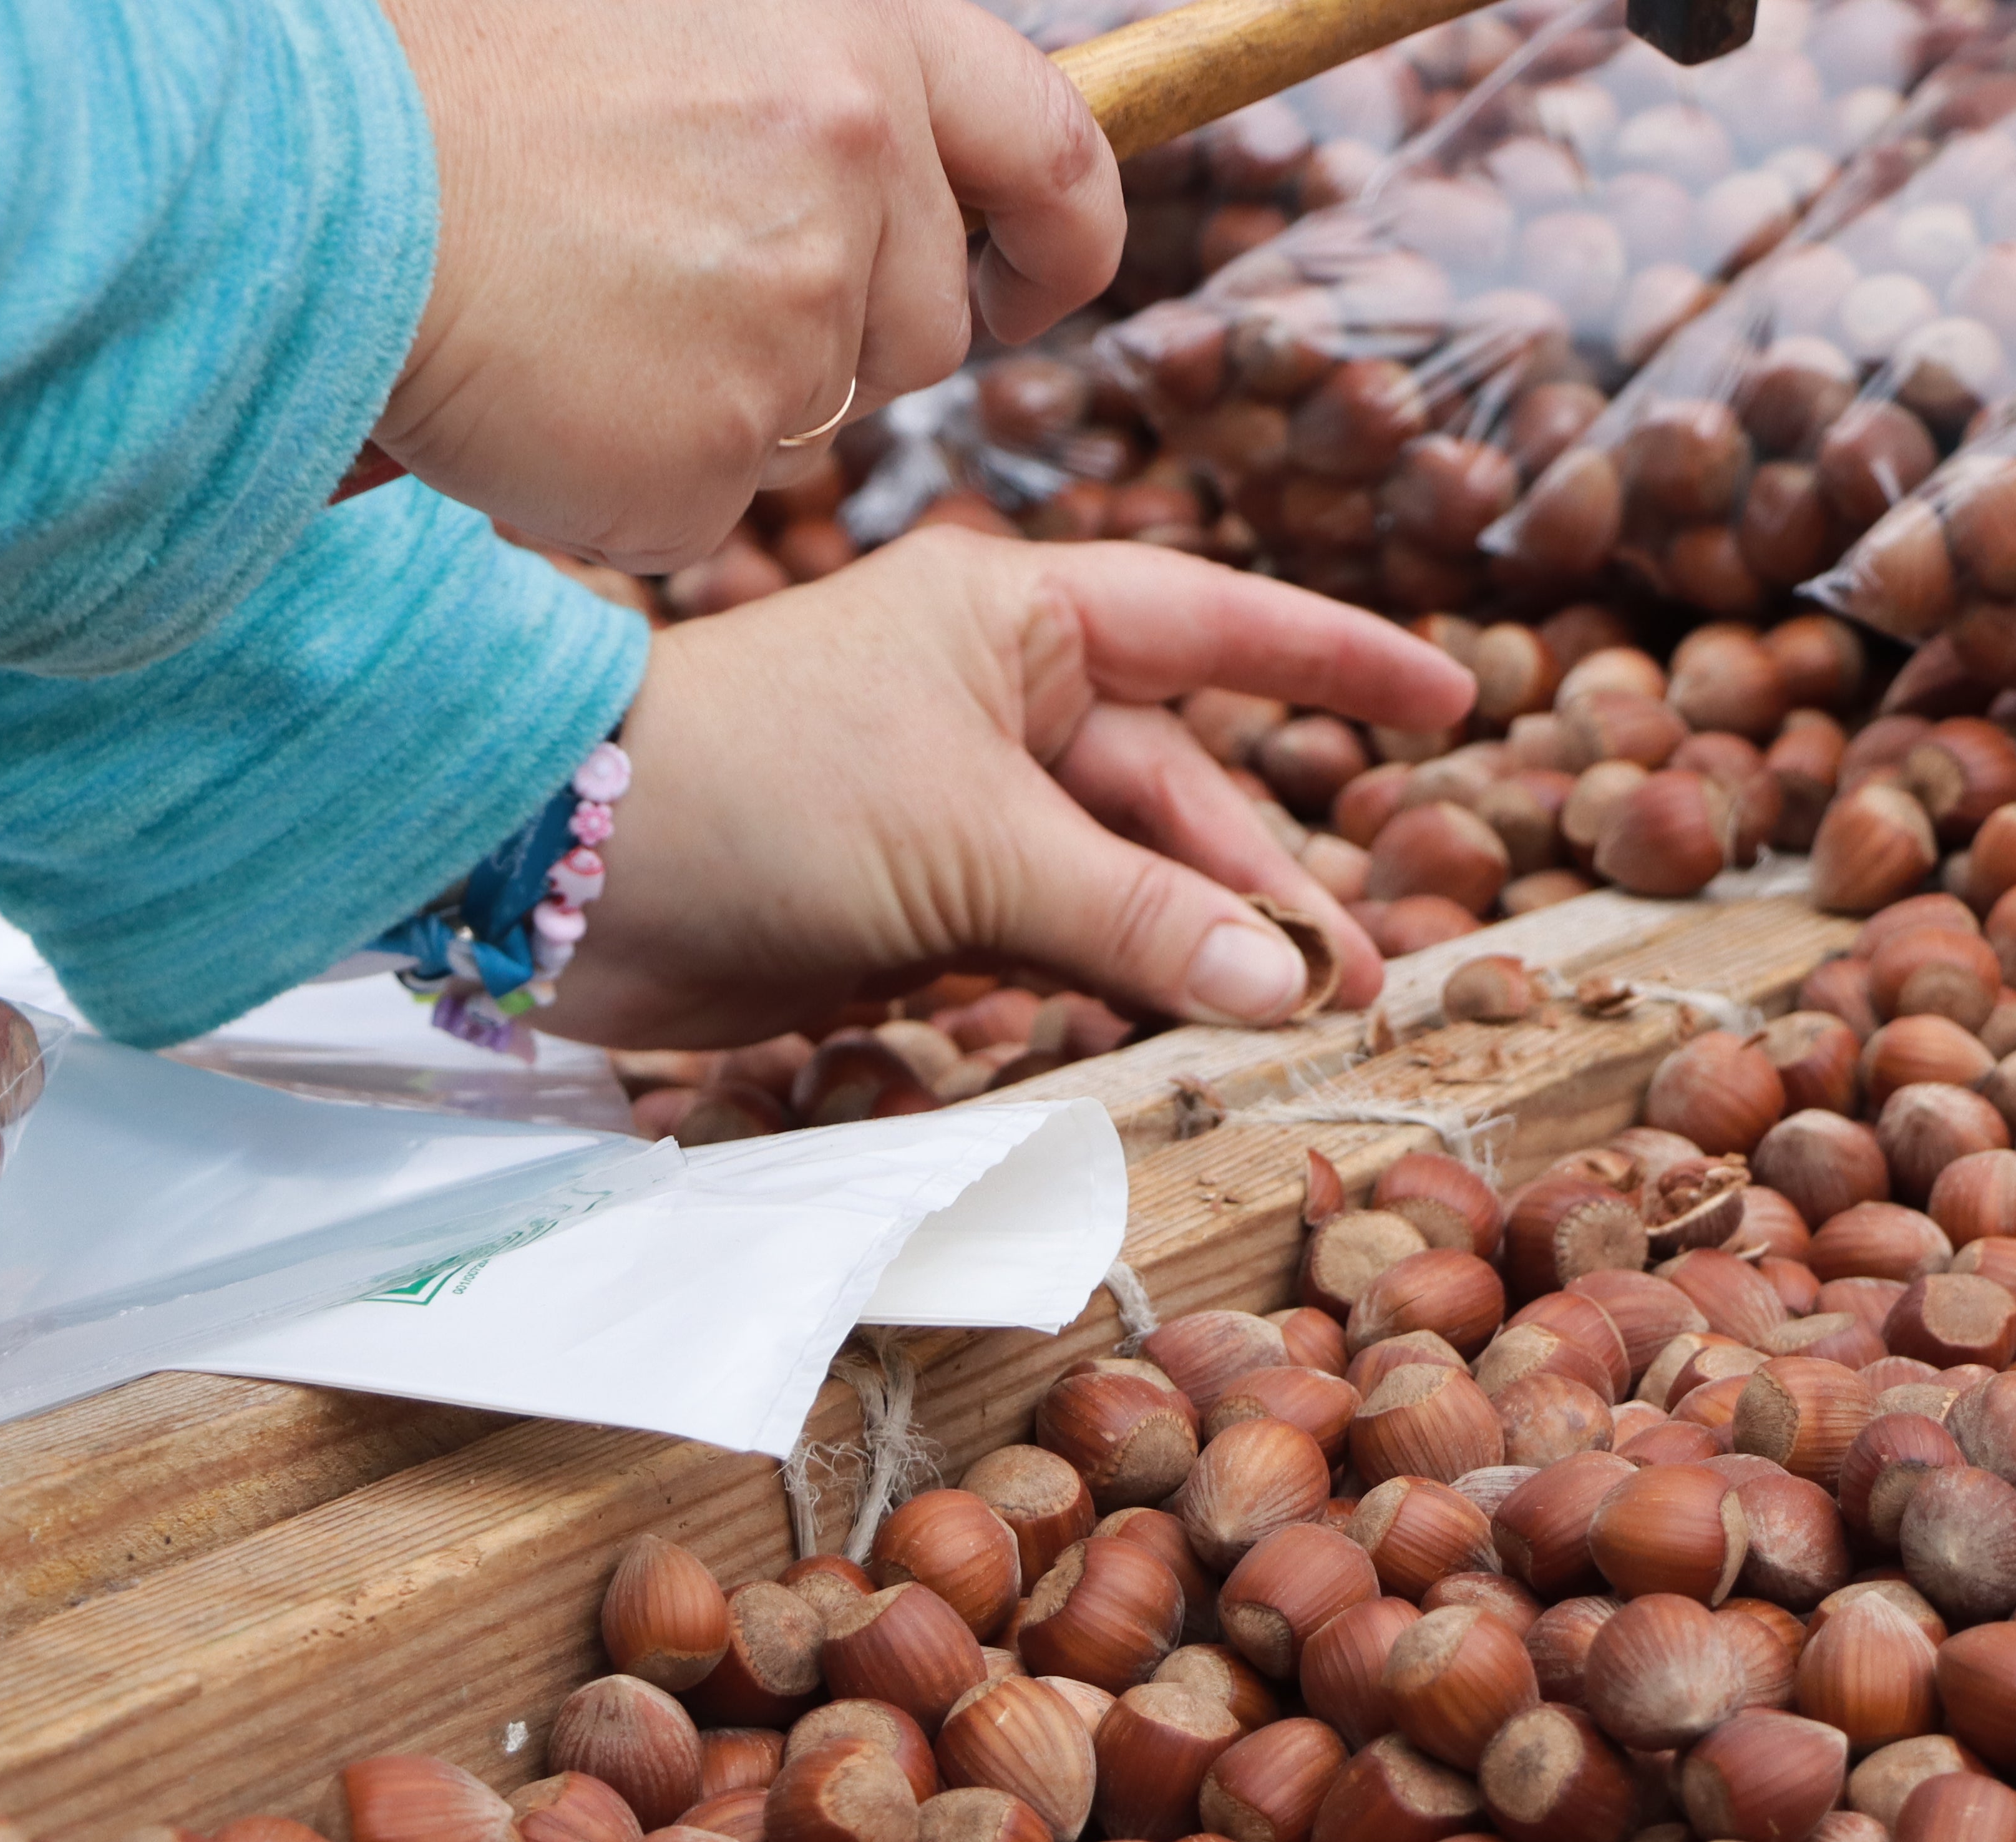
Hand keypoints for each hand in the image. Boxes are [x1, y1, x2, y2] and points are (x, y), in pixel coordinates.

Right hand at [373, 0, 1119, 574]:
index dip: (1059, 242)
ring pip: (815, 414)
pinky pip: (708, 499)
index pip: (1054, 153)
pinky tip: (536, 391)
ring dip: (718, 398)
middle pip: (923, 319)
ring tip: (572, 314)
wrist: (288, 165)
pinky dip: (626, 474)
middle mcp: (853, 158)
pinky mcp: (720, 445)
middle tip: (675, 294)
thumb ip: (794, 77)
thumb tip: (889, 163)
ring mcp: (795, 311)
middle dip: (834, 334)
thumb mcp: (655, 18)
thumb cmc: (437, 71)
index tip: (1027, 288)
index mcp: (857, 29)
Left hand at [538, 535, 1475, 1048]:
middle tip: (1351, 987)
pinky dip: (1106, 996)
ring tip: (1281, 1031)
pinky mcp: (917, 910)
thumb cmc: (762, 790)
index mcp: (1019, 621)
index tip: (1452, 700)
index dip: (1338, 663)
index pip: (1218, 627)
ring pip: (1122, 887)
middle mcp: (999, 704)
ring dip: (1194, 957)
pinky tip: (1165, 1046)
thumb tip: (1286, 986)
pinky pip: (1051, 953)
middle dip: (1264, 888)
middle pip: (1179, 796)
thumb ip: (1138, 919)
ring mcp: (960, 811)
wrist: (563, 868)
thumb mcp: (976, 847)